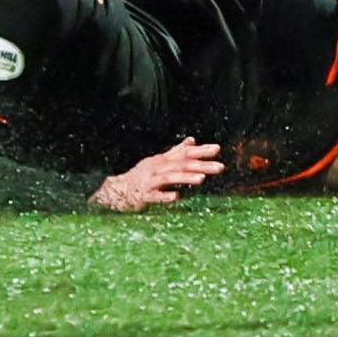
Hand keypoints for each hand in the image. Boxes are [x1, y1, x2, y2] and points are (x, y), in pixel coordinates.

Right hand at [90, 138, 221, 211]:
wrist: (117, 190)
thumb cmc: (141, 175)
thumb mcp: (158, 161)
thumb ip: (175, 152)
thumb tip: (191, 140)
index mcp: (163, 160)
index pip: (185, 153)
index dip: (201, 150)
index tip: (218, 149)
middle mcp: (158, 168)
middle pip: (182, 165)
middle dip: (201, 165)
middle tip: (221, 167)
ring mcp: (150, 181)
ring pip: (170, 178)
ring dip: (186, 178)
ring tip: (202, 178)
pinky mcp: (143, 195)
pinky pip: (155, 196)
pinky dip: (165, 196)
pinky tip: (177, 196)